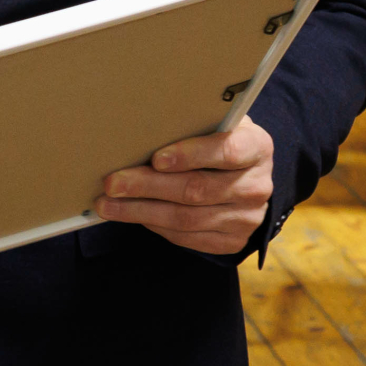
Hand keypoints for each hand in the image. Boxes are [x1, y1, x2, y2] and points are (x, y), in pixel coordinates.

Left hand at [95, 120, 275, 253]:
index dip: (190, 155)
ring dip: (141, 211)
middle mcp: (256, 186)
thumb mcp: (218, 124)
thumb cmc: (220, 140)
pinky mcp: (231, 241)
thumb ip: (193, 123)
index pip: (227, 151)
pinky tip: (132, 215)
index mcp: (257, 147)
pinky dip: (155, 226)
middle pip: (197, 189)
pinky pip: (187, 238)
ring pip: (186, 219)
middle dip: (148, 186)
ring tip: (108, 204)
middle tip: (113, 183)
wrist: (248, 177)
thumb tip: (141, 124)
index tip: (156, 158)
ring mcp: (246, 218)